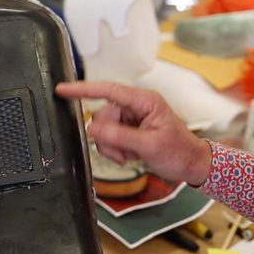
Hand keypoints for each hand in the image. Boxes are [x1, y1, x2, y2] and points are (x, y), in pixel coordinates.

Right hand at [56, 81, 211, 185]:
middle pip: (102, 115)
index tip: (62, 89)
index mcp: (144, 101)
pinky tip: (129, 155)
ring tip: (130, 155)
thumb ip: (119, 136)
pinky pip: (108, 138)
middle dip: (108, 137)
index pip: (107, 90)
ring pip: (103, 129)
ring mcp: (131, 119)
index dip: (82, 89)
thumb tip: (93, 129)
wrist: (191, 164)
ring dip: (112, 146)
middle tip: (124, 152)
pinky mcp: (128, 130)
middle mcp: (135, 106)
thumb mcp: (149, 145)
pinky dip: (114, 150)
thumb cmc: (179, 151)